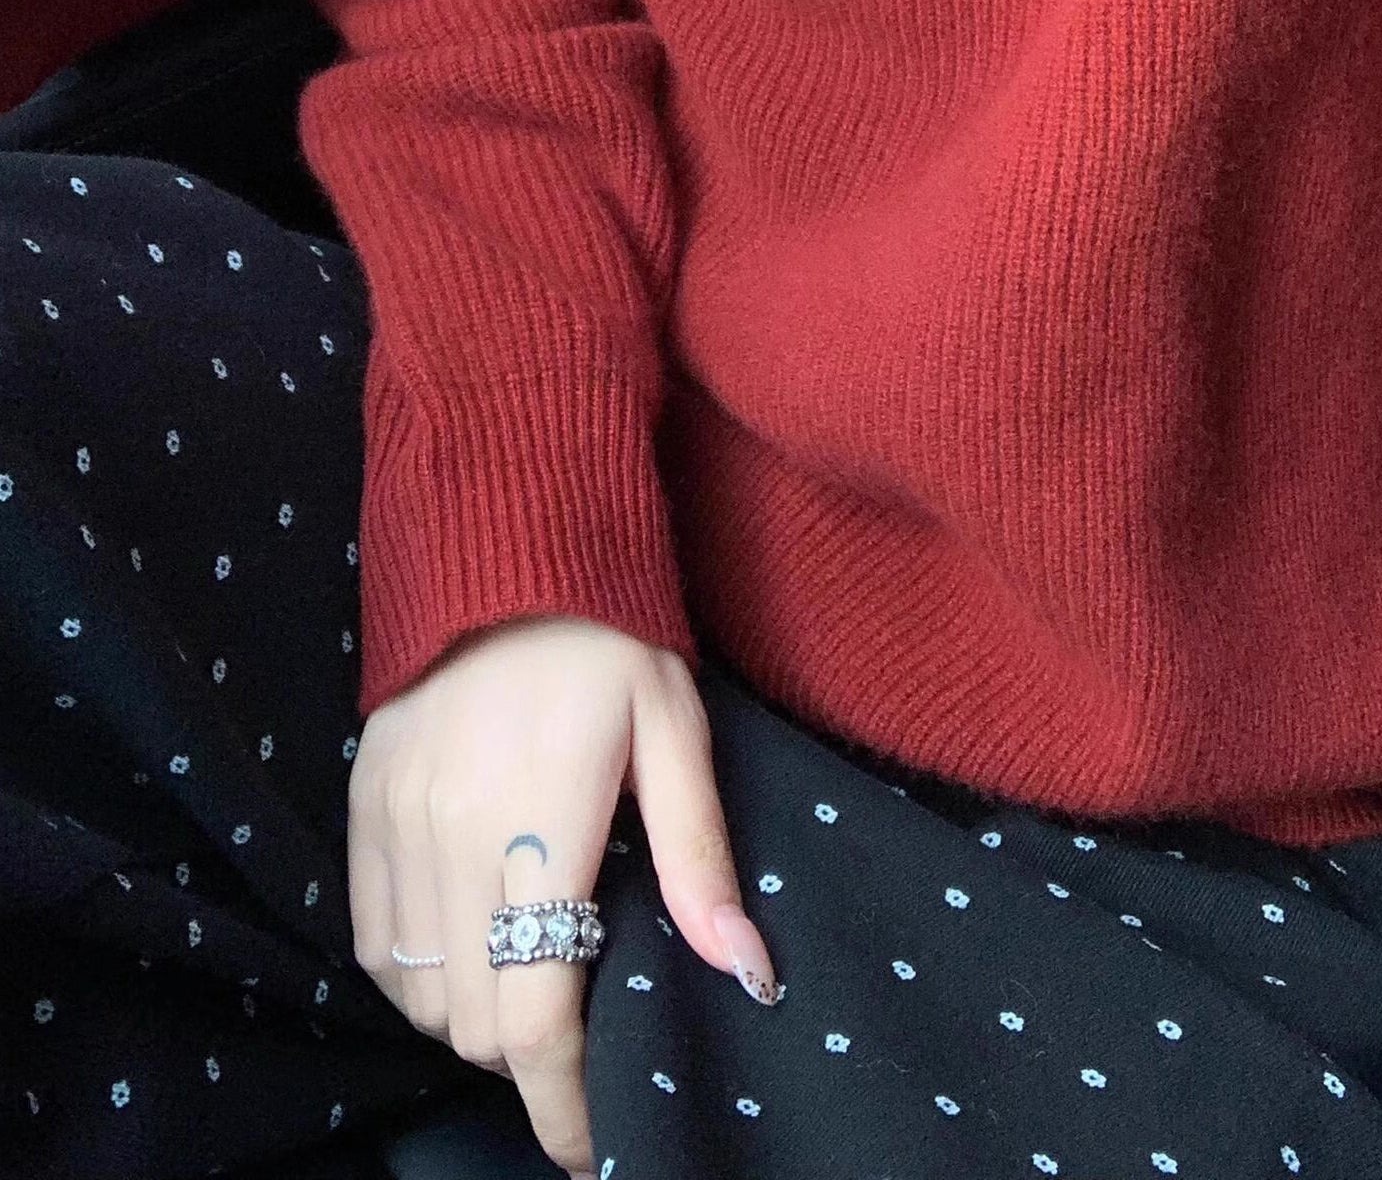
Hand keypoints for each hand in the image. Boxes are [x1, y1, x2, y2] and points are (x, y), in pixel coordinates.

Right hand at [347, 614, 780, 1175]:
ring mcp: (395, 824)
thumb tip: (744, 972)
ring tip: (528, 975)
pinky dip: (413, 970)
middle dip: (529, 1054)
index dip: (563, 1104)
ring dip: (471, 1014)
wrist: (505, 537)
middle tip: (580, 1024)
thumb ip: (699, 859)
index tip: (594, 1143)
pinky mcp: (361, 802)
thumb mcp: (675, 731)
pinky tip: (464, 944)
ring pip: (417, 993)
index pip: (535, 1020)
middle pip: (473, 1023)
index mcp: (539, 831)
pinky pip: (370, 939)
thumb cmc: (610, 634)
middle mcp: (451, 841)